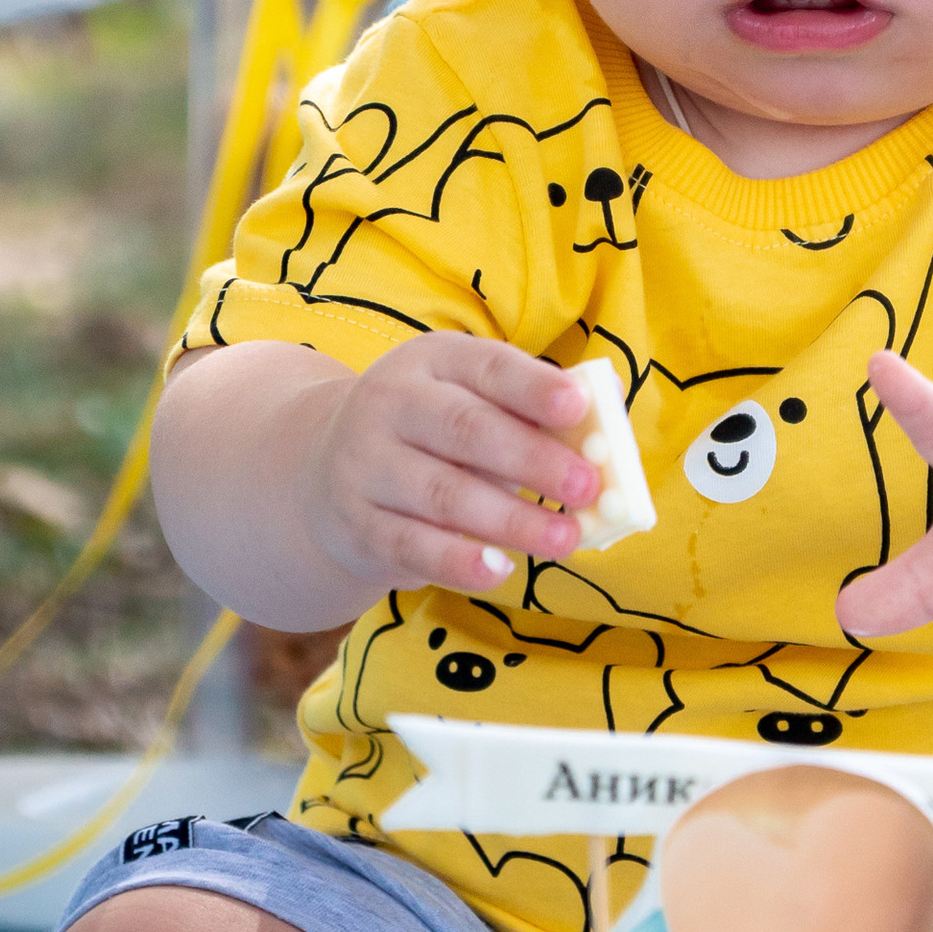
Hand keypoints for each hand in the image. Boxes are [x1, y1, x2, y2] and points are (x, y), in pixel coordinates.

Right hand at [300, 332, 599, 599]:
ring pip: (444, 493)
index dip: (534, 386)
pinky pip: (413, 545)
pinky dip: (459, 561)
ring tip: (565, 540)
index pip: (488, 365)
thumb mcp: (476, 399)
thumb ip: (538, 407)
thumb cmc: (435, 433)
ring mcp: (367, 464)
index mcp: (434, 361)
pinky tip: (501, 570)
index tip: (579, 406)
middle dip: (532, 459)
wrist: (324, 471)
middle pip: (466, 429)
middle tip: (587, 487)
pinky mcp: (358, 523)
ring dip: (511, 520)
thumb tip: (608, 404)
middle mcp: (392, 404)